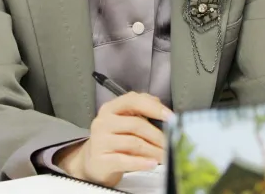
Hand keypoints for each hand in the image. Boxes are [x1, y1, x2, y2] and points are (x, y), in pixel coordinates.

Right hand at [55, 92, 172, 187]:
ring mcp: (100, 141)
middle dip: (158, 134)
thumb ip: (140, 110)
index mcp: (110, 108)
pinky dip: (142, 163)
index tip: (170, 116)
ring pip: (134, 143)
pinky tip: (152, 163)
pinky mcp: (101, 160)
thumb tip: (160, 105)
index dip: (153, 107)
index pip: (132, 101)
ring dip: (154, 150)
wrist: (93, 162)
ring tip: (165, 155)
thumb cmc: (113, 139)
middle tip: (171, 142)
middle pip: (136, 124)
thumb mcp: (123, 121)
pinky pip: (125, 161)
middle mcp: (103, 122)